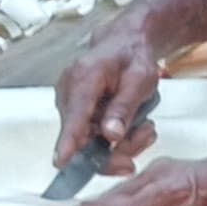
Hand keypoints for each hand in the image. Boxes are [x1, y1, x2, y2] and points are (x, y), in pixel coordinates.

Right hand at [51, 25, 161, 169]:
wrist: (127, 43)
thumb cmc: (132, 56)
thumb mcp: (140, 79)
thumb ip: (124, 107)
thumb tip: (111, 135)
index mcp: (83, 78)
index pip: (74, 116)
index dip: (68, 142)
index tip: (61, 162)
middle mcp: (69, 93)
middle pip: (83, 139)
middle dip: (117, 149)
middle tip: (145, 137)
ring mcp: (71, 105)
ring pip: (91, 143)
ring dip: (122, 143)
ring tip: (145, 126)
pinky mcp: (76, 114)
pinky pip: (94, 138)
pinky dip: (117, 138)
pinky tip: (135, 126)